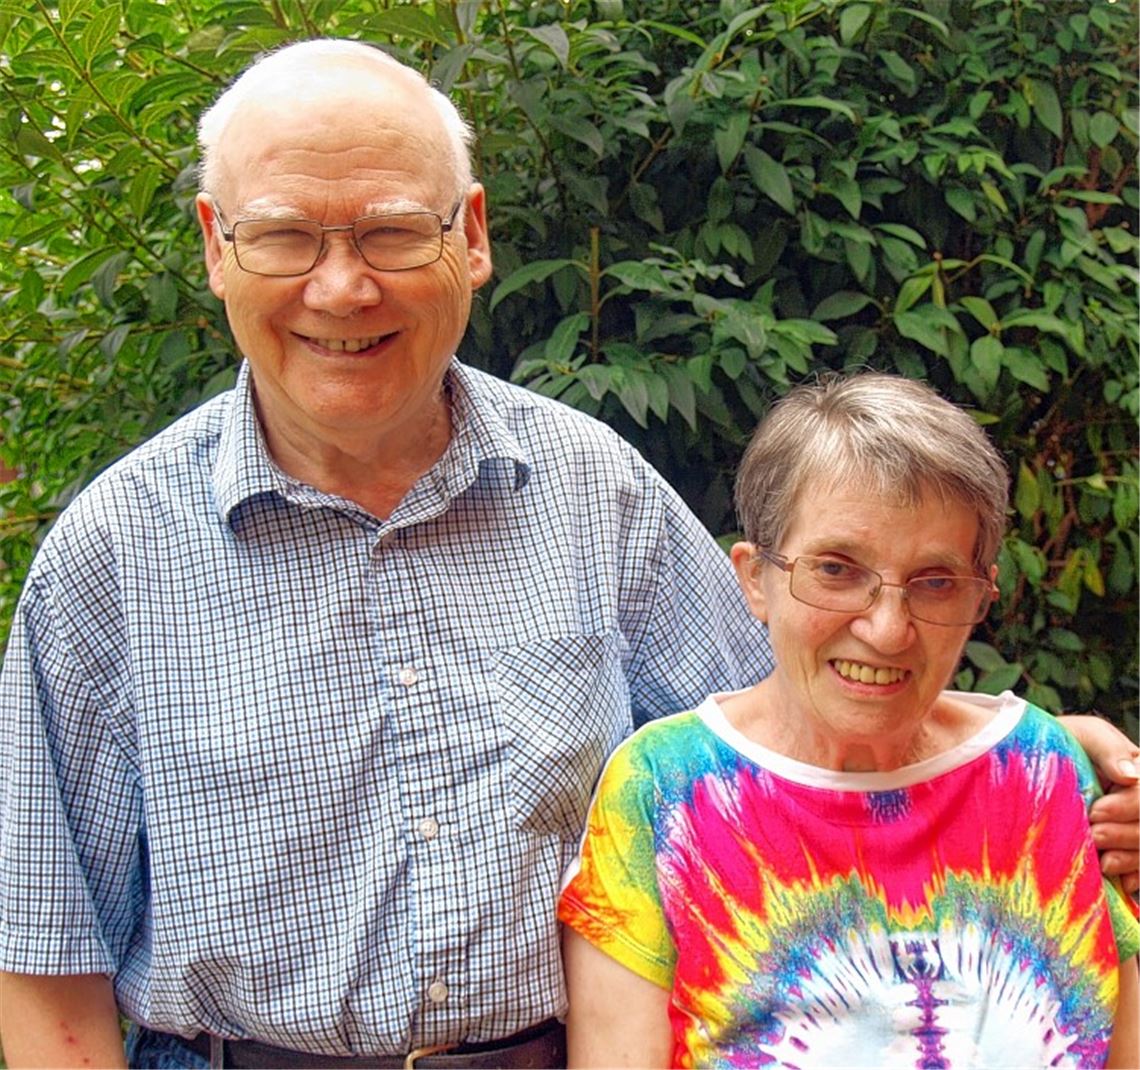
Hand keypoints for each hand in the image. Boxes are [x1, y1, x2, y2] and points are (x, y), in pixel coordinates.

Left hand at [1057, 715, 1139, 894]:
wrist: (1034, 762)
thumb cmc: (1060, 743)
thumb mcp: (1084, 735)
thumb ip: (1108, 749)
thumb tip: (1129, 775)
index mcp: (1139, 772)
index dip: (1129, 806)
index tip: (1095, 812)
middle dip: (1125, 835)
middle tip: (1095, 835)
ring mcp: (1135, 824)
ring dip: (1129, 858)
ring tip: (1102, 861)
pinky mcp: (1126, 848)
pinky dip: (1135, 877)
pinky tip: (1121, 882)